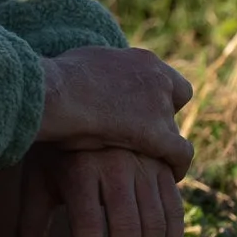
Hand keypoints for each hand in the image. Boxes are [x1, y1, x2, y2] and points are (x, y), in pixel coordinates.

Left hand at [14, 144, 185, 236]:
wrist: (86, 104)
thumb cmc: (54, 154)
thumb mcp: (38, 182)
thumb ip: (31, 223)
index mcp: (79, 169)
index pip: (87, 221)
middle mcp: (114, 165)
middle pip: (125, 227)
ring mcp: (143, 165)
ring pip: (154, 222)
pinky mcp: (163, 169)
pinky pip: (173, 210)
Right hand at [37, 46, 193, 181]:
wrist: (56, 93)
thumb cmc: (59, 79)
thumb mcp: (85, 60)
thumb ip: (101, 70)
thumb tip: (91, 75)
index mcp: (142, 60)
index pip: (170, 81)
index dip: (161, 97)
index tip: (144, 110)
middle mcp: (157, 80)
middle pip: (172, 106)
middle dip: (158, 121)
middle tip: (139, 136)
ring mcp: (159, 108)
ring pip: (174, 131)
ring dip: (161, 144)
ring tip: (148, 161)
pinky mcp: (157, 135)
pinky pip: (180, 154)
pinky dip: (177, 165)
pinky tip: (170, 176)